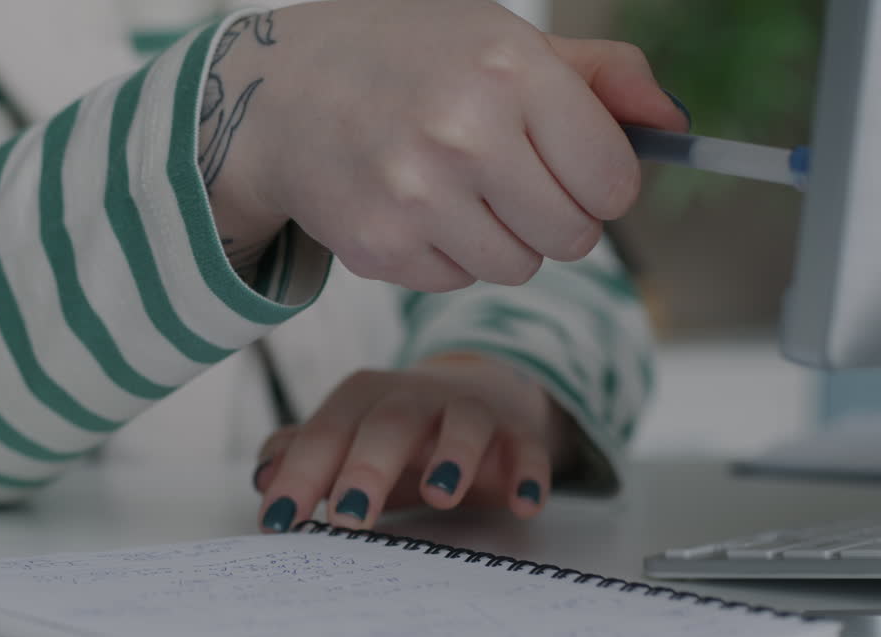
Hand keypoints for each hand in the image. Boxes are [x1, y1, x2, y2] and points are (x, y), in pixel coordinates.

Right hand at [202, 1, 687, 287]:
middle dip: (557, 218)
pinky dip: (446, 255)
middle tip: (514, 183)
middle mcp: (463, 134)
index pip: (614, 181)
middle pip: (574, 238)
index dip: (604, 184)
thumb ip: (602, 76)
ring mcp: (416, 198)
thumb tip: (674, 129)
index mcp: (509, 70)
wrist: (280, 96)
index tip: (576, 169)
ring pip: (518, 269)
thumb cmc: (405, 61)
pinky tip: (412, 207)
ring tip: (458, 191)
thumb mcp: (502, 38)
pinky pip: (456, 281)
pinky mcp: (380, 248)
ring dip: (503, 241)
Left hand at [251, 353, 571, 531]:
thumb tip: (262, 477)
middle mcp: (414, 397)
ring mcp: (469, 411)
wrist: (480, 399)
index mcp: (362, 399)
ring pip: (463, 421)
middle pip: (389, 422)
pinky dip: (527, 472)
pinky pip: (526, 447)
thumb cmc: (398, 436)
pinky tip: (523, 504)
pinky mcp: (516, 433)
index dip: (300, 475)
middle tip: (348, 517)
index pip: (326, 433)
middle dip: (367, 467)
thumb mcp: (348, 443)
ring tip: (440, 495)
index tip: (279, 522)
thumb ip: (303, 457)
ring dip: (453, 455)